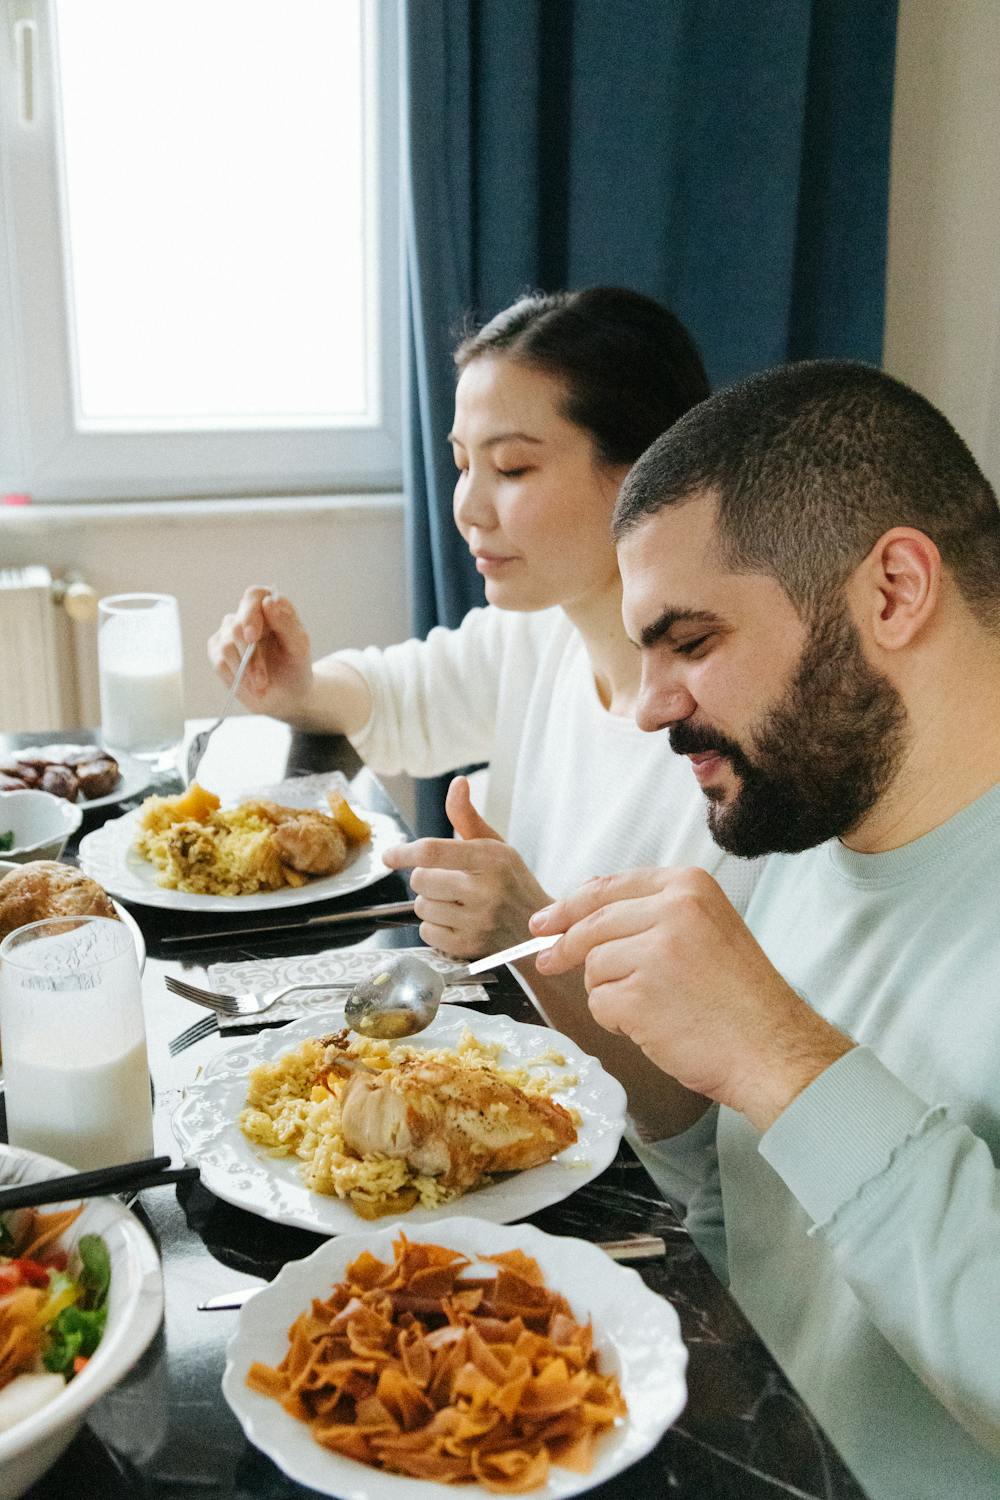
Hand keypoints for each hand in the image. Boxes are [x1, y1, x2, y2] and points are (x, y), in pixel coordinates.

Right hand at [208, 587, 314, 720]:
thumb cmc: (295, 668)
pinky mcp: (217, 651)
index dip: (250, 614)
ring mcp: (229, 632)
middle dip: (251, 658)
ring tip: (261, 687)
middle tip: (262, 681)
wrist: (286, 695)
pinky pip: (219, 663)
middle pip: (237, 627)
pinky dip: (236, 678)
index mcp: (270, 607)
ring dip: (245, 672)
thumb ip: (286, 624)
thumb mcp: (299, 648)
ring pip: (227, 647)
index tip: (253, 637)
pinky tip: (250, 687)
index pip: (253, 596)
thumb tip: (269, 601)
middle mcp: (247, 615)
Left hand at [382, 776, 551, 957]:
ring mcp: (477, 922)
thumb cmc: (511, 881)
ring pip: (422, 907)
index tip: (389, 856)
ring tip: (454, 901)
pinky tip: (455, 920)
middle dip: (425, 878)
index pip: (432, 852)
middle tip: (446, 880)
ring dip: (430, 902)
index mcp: (491, 858)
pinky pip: (427, 932)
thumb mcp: (495, 845)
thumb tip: (457, 783)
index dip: (404, 852)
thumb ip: (467, 817)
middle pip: (421, 880)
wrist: (540, 930)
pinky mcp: (469, 947)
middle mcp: (485, 890)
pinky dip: (434, 926)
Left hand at [531, 867, 853, 1130]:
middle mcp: (672, 909)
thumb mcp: (707, 930)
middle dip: (563, 945)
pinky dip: (616, 1020)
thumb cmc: (742, 1000)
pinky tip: (652, 1027)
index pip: (610, 887)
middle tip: (545, 961)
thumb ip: (655, 913)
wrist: (773, 1051)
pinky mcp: (639, 995)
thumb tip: (586, 910)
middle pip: (592, 923)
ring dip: (609, 992)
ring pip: (594, 966)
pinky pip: (600, 1003)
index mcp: (689, 886)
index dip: (570, 906)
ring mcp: (654, 951)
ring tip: (653, 1009)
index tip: (545, 921)